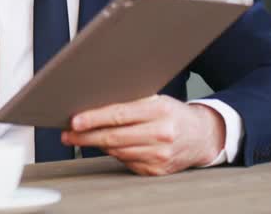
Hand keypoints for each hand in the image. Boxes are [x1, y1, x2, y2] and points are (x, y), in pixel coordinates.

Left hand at [61, 95, 223, 175]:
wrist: (202, 136)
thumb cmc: (174, 113)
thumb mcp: (157, 99)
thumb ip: (131, 100)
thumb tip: (96, 102)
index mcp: (160, 111)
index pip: (119, 115)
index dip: (94, 119)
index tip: (75, 121)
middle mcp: (161, 135)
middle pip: (114, 137)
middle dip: (86, 136)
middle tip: (69, 133)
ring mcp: (160, 155)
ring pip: (117, 152)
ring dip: (96, 145)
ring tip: (80, 138)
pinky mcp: (157, 170)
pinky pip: (126, 162)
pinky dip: (114, 154)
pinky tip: (106, 146)